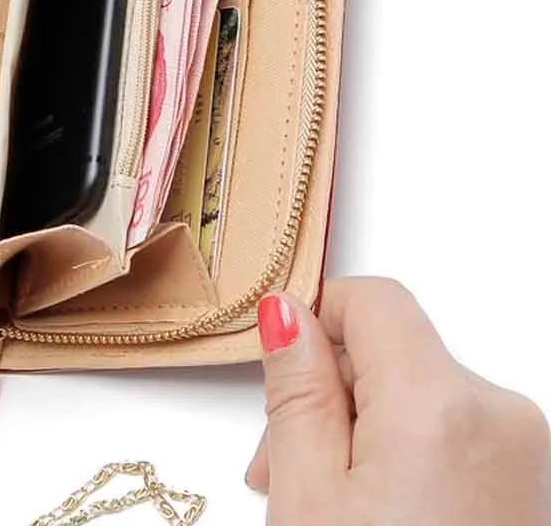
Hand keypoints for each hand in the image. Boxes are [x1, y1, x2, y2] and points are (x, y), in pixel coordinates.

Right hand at [247, 278, 550, 524]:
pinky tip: (373, 515)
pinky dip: (404, 457)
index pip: (372, 300)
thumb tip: (286, 312)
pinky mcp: (529, 489)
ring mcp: (525, 455)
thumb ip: (296, 389)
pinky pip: (451, 436)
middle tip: (281, 466)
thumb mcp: (308, 497)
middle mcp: (499, 415)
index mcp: (440, 404)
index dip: (314, 316)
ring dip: (361, 429)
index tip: (278, 365)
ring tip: (326, 505)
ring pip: (418, 396)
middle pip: (392, 351)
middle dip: (329, 390)